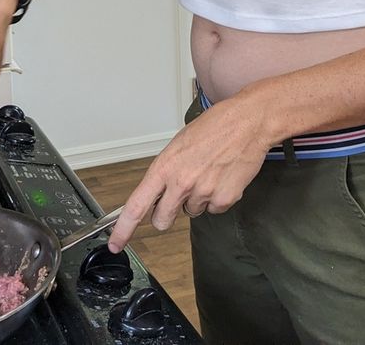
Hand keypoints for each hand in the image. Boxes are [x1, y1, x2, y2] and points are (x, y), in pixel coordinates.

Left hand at [107, 94, 274, 251]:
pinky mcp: (225, 199)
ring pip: (192, 212)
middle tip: (177, 197)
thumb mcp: (179, 144)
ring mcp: (204, 192)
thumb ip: (167, 171)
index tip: (116, 243)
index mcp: (165, 167)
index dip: (124, 229)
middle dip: (166, 214)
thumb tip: (159, 191)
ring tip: (209, 173)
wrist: (248, 122)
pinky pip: (214, 209)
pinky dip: (218, 198)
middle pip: (162, 220)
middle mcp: (181, 183)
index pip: (137, 205)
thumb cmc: (215, 126)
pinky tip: (223, 177)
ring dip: (197, 199)